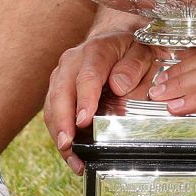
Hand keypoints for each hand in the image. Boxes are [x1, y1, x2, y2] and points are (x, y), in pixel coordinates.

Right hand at [43, 30, 158, 173]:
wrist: (118, 37)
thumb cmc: (132, 49)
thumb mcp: (143, 53)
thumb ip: (133, 68)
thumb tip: (119, 87)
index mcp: (97, 50)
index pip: (88, 76)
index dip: (84, 99)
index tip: (84, 120)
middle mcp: (73, 61)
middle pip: (61, 92)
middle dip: (62, 121)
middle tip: (68, 145)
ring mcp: (62, 75)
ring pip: (52, 105)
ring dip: (59, 133)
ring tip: (72, 158)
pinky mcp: (58, 89)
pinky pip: (53, 112)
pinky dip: (59, 133)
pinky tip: (71, 153)